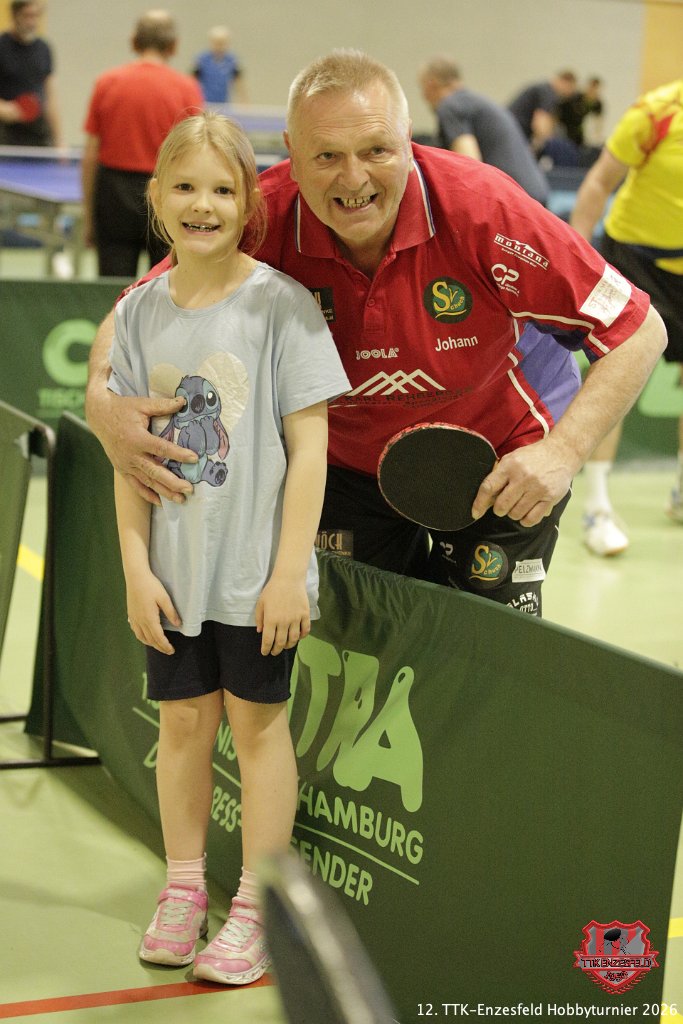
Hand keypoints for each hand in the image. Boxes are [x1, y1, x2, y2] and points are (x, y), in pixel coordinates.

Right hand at [86, 389, 197, 505]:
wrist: (99, 416)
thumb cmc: (122, 409)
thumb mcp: (142, 404)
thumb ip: (163, 405)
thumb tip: (183, 401)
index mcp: (137, 438)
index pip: (162, 448)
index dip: (178, 454)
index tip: (194, 458)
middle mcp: (131, 454)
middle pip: (155, 472)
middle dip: (173, 482)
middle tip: (190, 489)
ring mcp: (126, 464)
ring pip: (147, 482)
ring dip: (164, 492)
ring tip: (181, 500)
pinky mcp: (122, 469)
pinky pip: (135, 486)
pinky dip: (147, 495)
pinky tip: (160, 502)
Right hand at [126, 571, 180, 654]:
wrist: (136, 577)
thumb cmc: (151, 586)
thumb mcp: (164, 598)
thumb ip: (171, 612)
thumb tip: (178, 625)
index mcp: (149, 618)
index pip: (158, 638)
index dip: (165, 646)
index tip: (171, 650)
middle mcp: (140, 621)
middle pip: (150, 640)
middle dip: (160, 647)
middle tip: (168, 651)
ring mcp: (134, 618)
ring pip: (142, 637)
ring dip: (151, 643)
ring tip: (159, 645)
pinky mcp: (131, 614)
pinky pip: (136, 631)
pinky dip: (142, 637)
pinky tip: (146, 636)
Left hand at [255, 576, 310, 655]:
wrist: (289, 579)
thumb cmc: (272, 590)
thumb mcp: (261, 603)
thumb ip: (259, 618)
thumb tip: (260, 631)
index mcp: (271, 619)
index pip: (268, 640)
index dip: (266, 649)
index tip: (265, 652)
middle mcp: (284, 622)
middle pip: (281, 642)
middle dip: (276, 650)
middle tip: (274, 652)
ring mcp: (296, 619)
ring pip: (294, 639)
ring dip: (289, 645)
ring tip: (285, 646)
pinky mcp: (305, 615)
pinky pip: (305, 630)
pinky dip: (302, 636)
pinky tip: (298, 637)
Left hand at [471, 435, 576, 526]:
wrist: (561, 452)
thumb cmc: (532, 457)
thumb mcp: (512, 459)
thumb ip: (498, 476)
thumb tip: (484, 500)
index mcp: (509, 466)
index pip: (488, 488)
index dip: (479, 503)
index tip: (475, 513)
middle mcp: (523, 477)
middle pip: (501, 505)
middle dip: (499, 509)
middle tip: (504, 505)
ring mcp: (538, 488)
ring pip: (516, 514)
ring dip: (514, 514)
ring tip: (518, 505)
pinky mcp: (550, 497)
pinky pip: (532, 519)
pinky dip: (526, 520)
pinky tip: (527, 513)